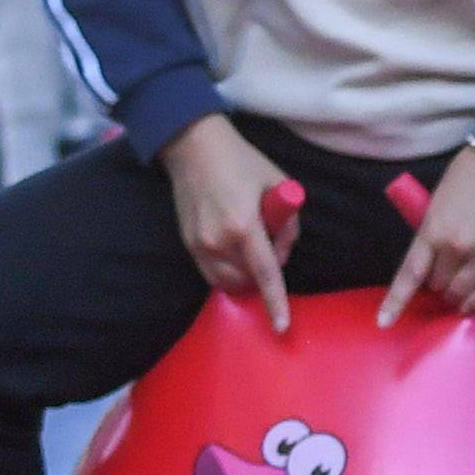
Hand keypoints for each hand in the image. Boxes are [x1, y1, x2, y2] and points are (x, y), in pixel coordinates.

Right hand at [160, 117, 296, 331]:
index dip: (275, 302)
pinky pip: (211, 273)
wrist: (194, 148)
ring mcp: (198, 244)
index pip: (265, 273)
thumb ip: (288, 224)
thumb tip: (281, 255)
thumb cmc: (242, 162)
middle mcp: (218, 241)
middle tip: (272, 244)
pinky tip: (236, 251)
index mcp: (244, 225)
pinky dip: (228, 271)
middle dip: (265, 274)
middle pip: (248, 281)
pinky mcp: (187, 244)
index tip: (282, 326)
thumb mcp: (279, 185)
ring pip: (228, 282)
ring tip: (252, 244)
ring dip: (246, 276)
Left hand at [380, 143, 474, 325]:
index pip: (409, 274)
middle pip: (438, 285)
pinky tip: (471, 304)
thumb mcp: (436, 202)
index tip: (384, 322)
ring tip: (457, 293)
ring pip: (463, 292)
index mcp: (432, 230)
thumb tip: (429, 265)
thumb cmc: (467, 176)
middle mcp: (457, 246)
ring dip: (456, 295)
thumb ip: (430, 234)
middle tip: (441, 278)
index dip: (395, 301)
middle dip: (436, 284)